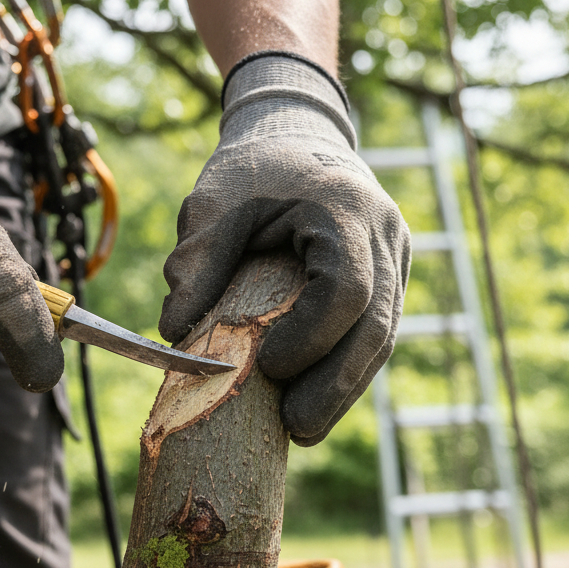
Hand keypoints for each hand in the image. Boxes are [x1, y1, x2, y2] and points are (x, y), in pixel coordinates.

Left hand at [158, 54, 410, 444]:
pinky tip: (312, 400)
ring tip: (301, 429)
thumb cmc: (251, 170)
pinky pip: (373, 334)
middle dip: (337, 385)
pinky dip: (344, 369)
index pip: (346, 286)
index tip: (270, 367)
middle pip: (376, 326)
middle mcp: (385, 236)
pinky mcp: (387, 280)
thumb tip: (173, 333)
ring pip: (382, 338)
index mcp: (344, 209)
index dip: (313, 336)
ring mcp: (395, 260)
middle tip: (296, 430)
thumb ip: (194, 263)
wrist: (295, 136)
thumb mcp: (210, 204)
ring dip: (344, 389)